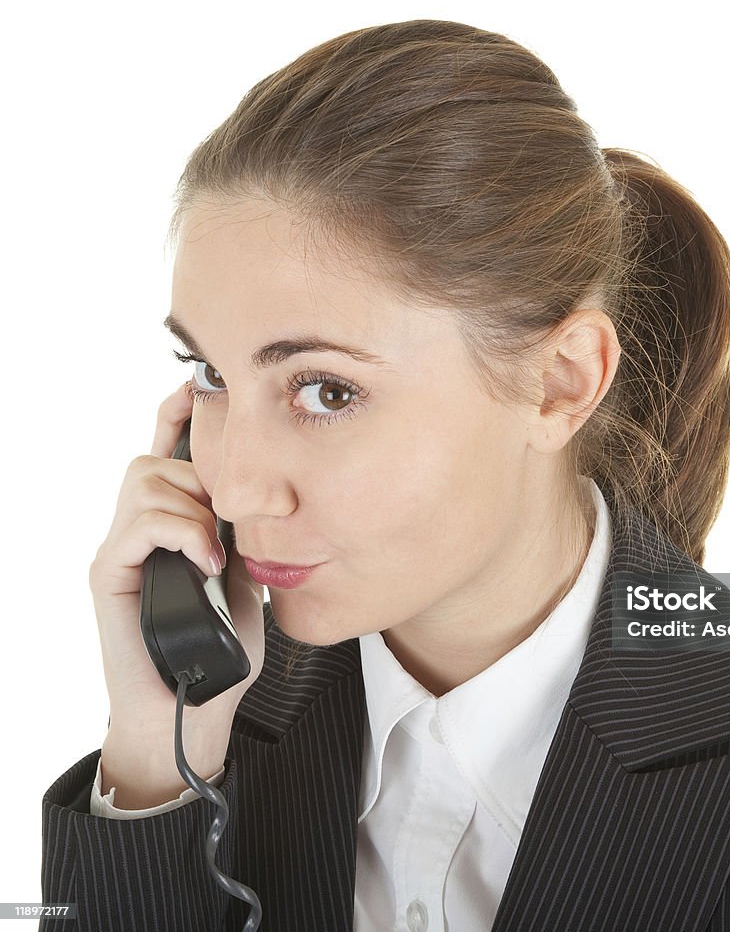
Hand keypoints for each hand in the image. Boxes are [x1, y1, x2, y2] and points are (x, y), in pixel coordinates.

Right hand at [90, 383, 265, 804]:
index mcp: (173, 524)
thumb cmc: (221, 644)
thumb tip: (260, 492)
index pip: (166, 453)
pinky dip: (180, 532)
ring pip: (146, 481)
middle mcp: (140, 529)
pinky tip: (204, 560)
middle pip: (158, 461)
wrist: (192, 707)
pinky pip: (140, 522)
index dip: (177, 415)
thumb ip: (241, 530)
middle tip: (226, 528)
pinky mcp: (108, 572)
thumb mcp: (245, 574)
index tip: (198, 384)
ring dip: (192, 508)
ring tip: (214, 553)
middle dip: (201, 479)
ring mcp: (122, 548)